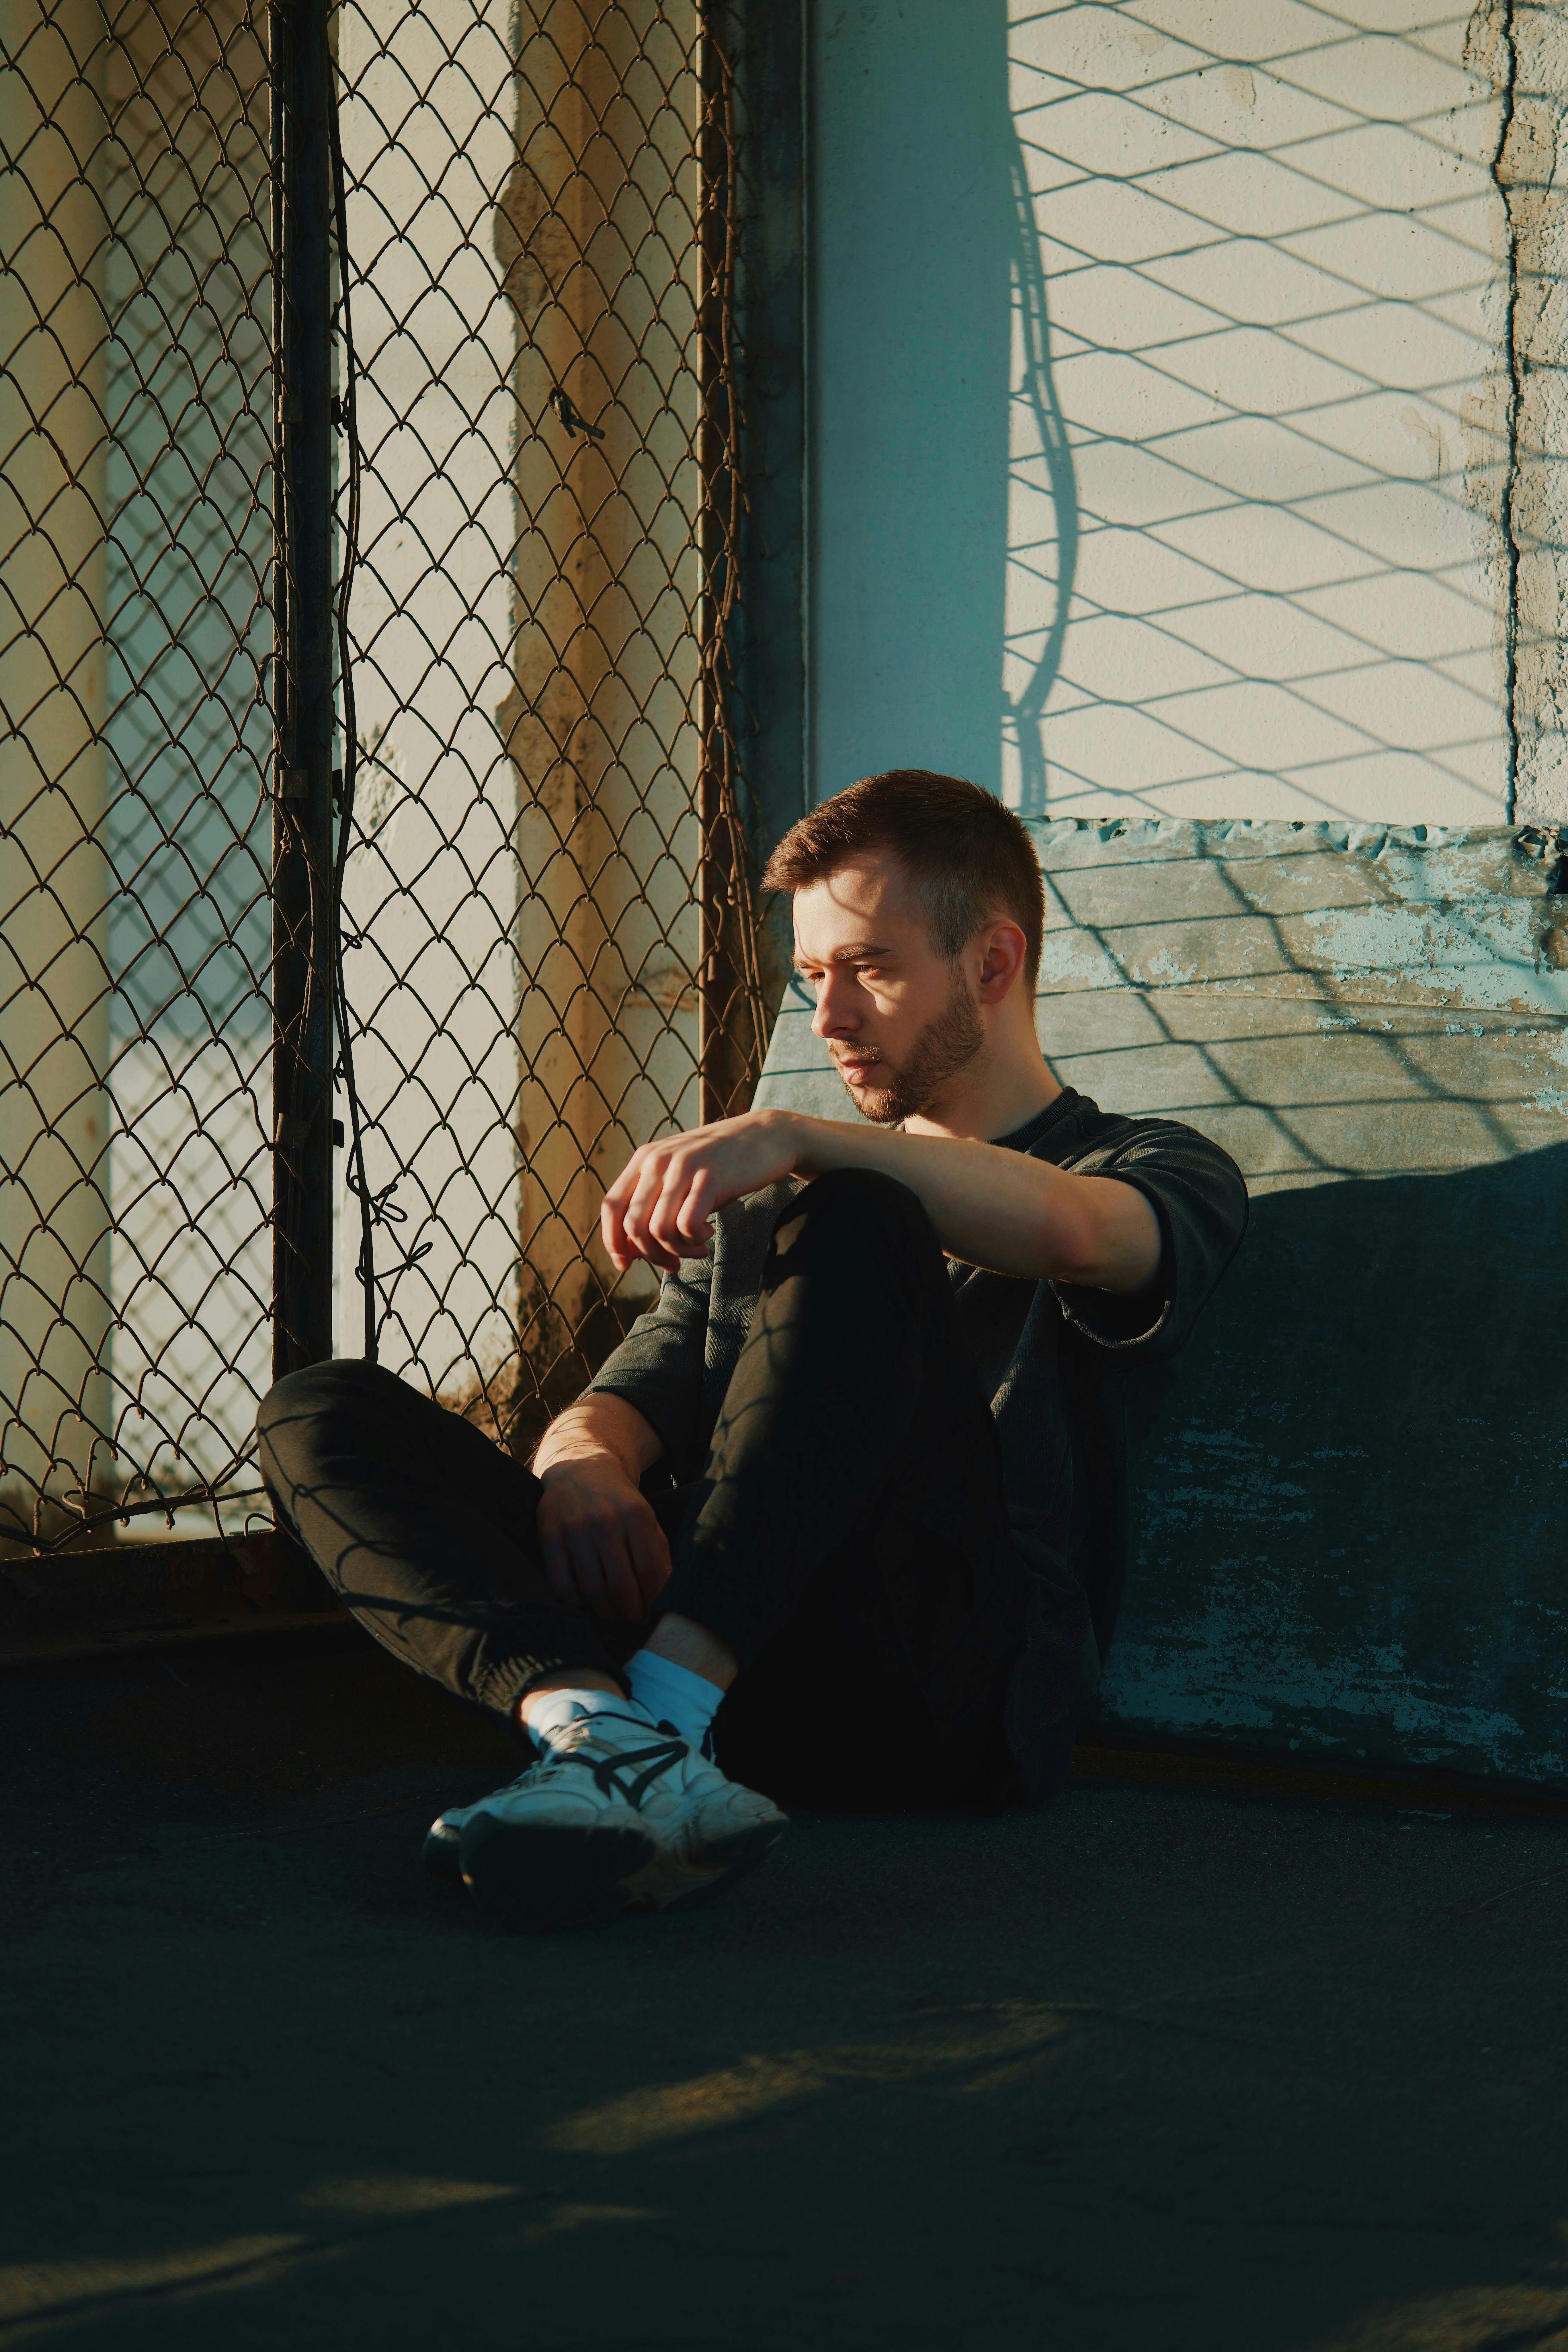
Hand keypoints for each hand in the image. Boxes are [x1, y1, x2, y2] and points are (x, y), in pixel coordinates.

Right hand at [536, 1454, 671, 1621]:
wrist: (579, 1469)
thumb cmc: (618, 1502)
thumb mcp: (646, 1518)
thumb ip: (659, 1553)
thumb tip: (665, 1594)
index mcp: (636, 1515)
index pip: (649, 1571)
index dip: (653, 1600)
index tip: (653, 1611)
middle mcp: (605, 1521)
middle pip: (621, 1586)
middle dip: (631, 1612)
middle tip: (633, 1618)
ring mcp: (575, 1530)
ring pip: (592, 1590)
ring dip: (605, 1611)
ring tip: (612, 1611)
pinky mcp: (549, 1537)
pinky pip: (561, 1585)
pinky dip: (575, 1602)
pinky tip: (584, 1601)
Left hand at [601, 1109, 801, 1271]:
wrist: (767, 1135)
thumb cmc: (722, 1167)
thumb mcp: (679, 1179)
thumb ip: (652, 1208)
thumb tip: (627, 1255)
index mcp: (644, 1159)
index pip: (610, 1206)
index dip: (612, 1241)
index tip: (626, 1265)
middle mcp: (657, 1160)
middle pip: (633, 1225)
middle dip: (651, 1255)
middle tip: (675, 1263)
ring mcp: (683, 1167)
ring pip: (659, 1230)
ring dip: (678, 1251)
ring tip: (698, 1248)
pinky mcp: (709, 1177)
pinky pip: (686, 1226)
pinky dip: (695, 1240)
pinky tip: (709, 1234)